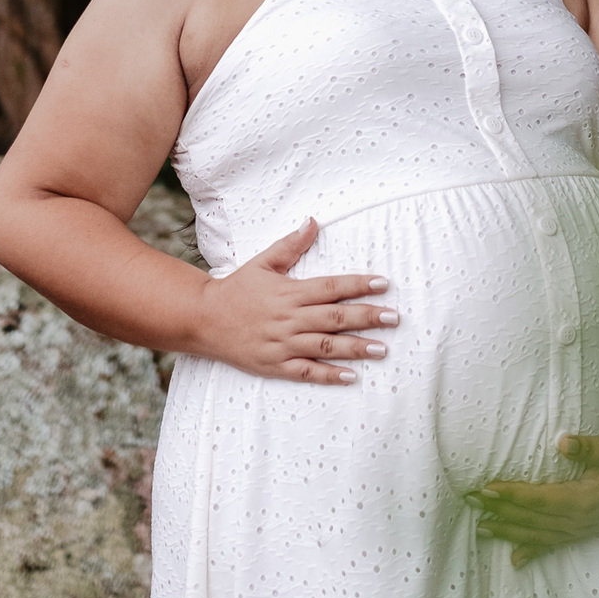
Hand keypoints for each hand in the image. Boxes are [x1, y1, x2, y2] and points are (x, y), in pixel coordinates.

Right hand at [193, 216, 397, 383]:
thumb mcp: (263, 263)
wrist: (204, 320)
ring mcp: (283, 344)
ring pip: (326, 346)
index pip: (331, 287)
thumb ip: (290, 245)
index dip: (358, 285)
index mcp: (289, 292)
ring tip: (383, 349)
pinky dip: (329, 375)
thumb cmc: (237, 289)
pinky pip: (307, 372)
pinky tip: (352, 376)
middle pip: (335, 317)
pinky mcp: (276, 366)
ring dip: (356, 348)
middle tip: (394, 318)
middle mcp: (290, 318)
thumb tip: (313, 222)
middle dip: (367, 317)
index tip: (383, 283)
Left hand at [467, 433, 598, 567]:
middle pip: (532, 519)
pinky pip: (552, 546)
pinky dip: (532, 553)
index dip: (512, 495)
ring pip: (536, 535)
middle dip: (500, 512)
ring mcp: (578, 531)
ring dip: (508, 531)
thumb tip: (564, 441)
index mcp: (583, 501)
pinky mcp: (580, 534)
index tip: (486, 489)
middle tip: (470, 503)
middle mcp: (577, 521)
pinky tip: (514, 560)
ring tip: (480, 528)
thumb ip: (591, 448)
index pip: (539, 499)